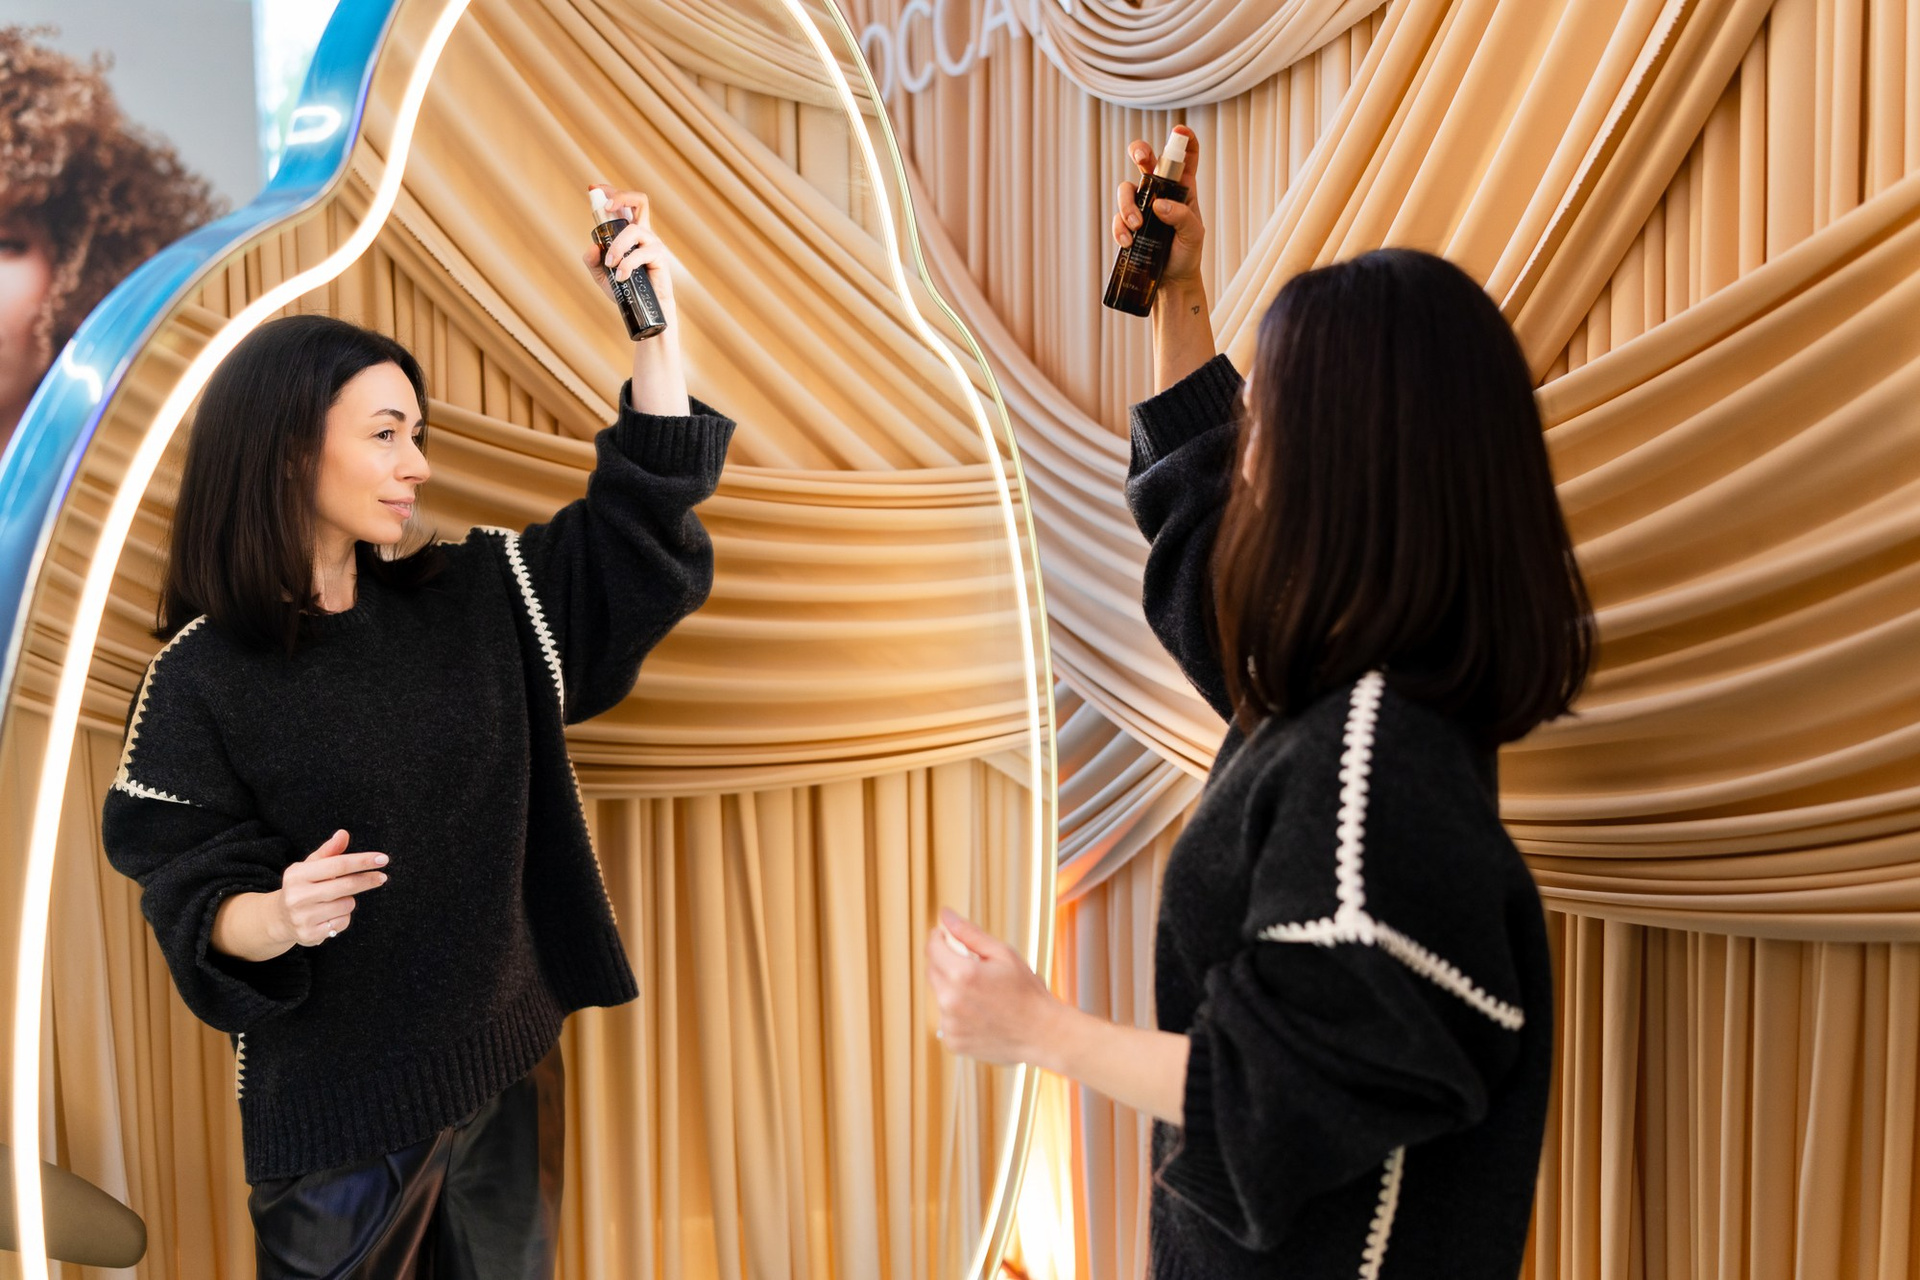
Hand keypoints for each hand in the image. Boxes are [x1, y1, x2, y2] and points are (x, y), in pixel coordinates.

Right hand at [272, 829, 388, 946]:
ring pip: (347, 905)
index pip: (338, 864)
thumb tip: (343, 834)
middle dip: (367, 880)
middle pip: (346, 885)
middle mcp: (297, 896)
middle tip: (382, 877)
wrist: (280, 918)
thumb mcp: (311, 866)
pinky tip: (330, 915)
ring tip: (334, 900)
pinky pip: (342, 923)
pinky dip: (343, 917)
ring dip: (349, 901)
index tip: (383, 858)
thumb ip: (329, 851)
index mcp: (297, 874)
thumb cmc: (302, 886)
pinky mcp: (309, 935)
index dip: (362, 861)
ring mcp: (302, 917)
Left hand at [580, 185, 678, 327]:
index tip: (594, 189)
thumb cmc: (627, 290)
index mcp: (630, 233)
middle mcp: (643, 233)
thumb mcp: (602, 275)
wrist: (646, 310)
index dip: (611, 192)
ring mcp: (653, 243)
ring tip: (611, 265)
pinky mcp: (659, 257)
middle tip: (605, 208)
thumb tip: (592, 246)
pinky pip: (640, 253)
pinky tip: (620, 277)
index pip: (624, 204)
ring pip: (633, 230)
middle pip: (640, 200)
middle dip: (621, 197)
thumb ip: (593, 261)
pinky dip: (627, 264)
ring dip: (617, 246)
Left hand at [926, 908, 1063, 1066]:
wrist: (1042, 1033)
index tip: (944, 936)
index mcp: (962, 974)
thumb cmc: (1026, 991)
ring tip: (984, 995)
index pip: (933, 948)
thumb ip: (969, 933)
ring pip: (940, 996)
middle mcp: (951, 1000)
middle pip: (932, 971)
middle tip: (973, 967)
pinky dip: (958, 1014)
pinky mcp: (953, 1041)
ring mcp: (950, 1024)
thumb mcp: (1002, 954)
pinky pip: (946, 1019)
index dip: (937, 938)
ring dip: (953, 990)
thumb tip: (945, 914)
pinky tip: (982, 1014)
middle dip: (947, 963)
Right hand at [1113, 125, 1205, 289]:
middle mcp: (1160, 191)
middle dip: (1139, 151)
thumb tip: (1159, 205)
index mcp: (1183, 188)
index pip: (1186, 156)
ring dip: (1127, 204)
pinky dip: (1119, 228)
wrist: (1172, 281)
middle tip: (1140, 159)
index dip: (1184, 139)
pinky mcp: (1128, 224)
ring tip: (1137, 226)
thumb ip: (1182, 217)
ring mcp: (1141, 206)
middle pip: (1145, 159)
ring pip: (1126, 188)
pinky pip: (1117, 217)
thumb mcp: (1194, 235)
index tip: (1180, 132)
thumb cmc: (1188, 254)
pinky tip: (1128, 241)